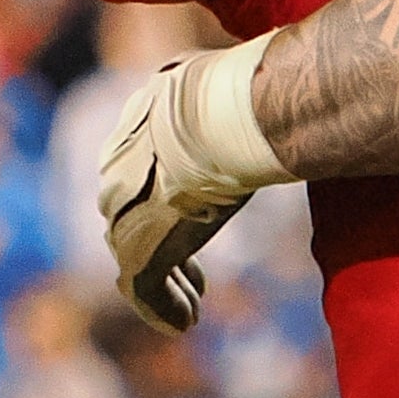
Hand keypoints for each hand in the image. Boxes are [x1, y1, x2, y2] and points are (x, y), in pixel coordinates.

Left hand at [99, 38, 284, 332]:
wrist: (222, 120)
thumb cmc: (238, 97)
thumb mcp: (230, 86)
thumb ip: (238, 92)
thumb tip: (279, 73)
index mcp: (133, 133)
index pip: (137, 180)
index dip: (164, 208)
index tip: (190, 223)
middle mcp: (118, 177)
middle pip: (129, 223)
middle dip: (159, 251)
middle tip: (194, 278)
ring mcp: (125, 215)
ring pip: (136, 262)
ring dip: (166, 287)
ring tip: (192, 308)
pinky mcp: (140, 249)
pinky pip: (144, 290)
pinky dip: (162, 309)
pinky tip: (186, 324)